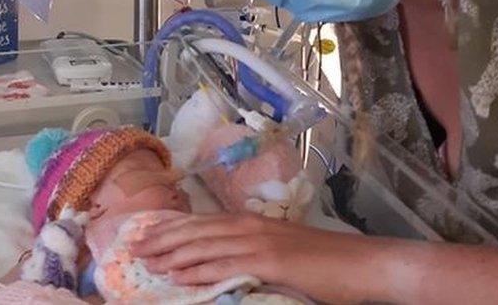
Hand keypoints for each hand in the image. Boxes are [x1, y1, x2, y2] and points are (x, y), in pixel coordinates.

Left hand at [131, 213, 393, 303]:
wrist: (363, 264)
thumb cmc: (325, 263)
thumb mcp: (281, 253)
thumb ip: (251, 255)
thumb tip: (223, 263)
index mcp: (251, 223)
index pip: (201, 223)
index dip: (171, 228)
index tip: (146, 234)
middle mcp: (250, 226)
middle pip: (195, 231)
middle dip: (162, 238)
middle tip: (134, 246)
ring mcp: (258, 242)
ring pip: (204, 245)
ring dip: (171, 253)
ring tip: (145, 260)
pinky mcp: (269, 261)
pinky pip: (225, 265)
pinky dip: (198, 269)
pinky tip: (178, 274)